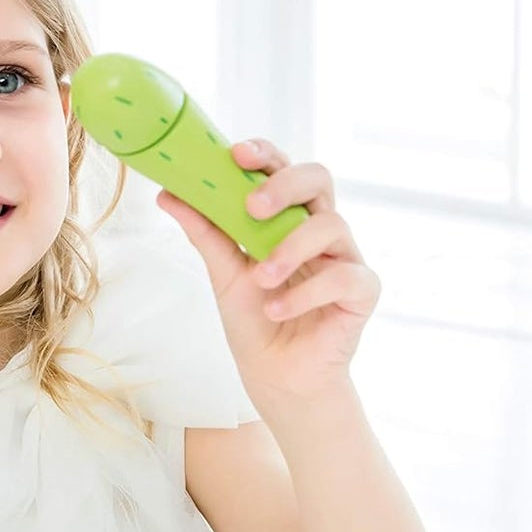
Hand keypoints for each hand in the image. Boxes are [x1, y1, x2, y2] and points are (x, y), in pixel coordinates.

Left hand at [155, 139, 380, 404]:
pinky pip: (344, 277)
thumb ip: (205, 233)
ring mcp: (345, 257)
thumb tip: (169, 194)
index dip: (265, 155)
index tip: (236, 154)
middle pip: (318, 179)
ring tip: (261, 279)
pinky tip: (278, 310)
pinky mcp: (362, 291)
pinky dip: (306, 293)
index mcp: (288, 218)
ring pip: (332, 226)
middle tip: (253, 206)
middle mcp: (320, 230)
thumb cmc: (254, 321)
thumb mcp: (223, 275)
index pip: (284, 170)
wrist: (276, 376)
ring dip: (290, 250)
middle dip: (285, 184)